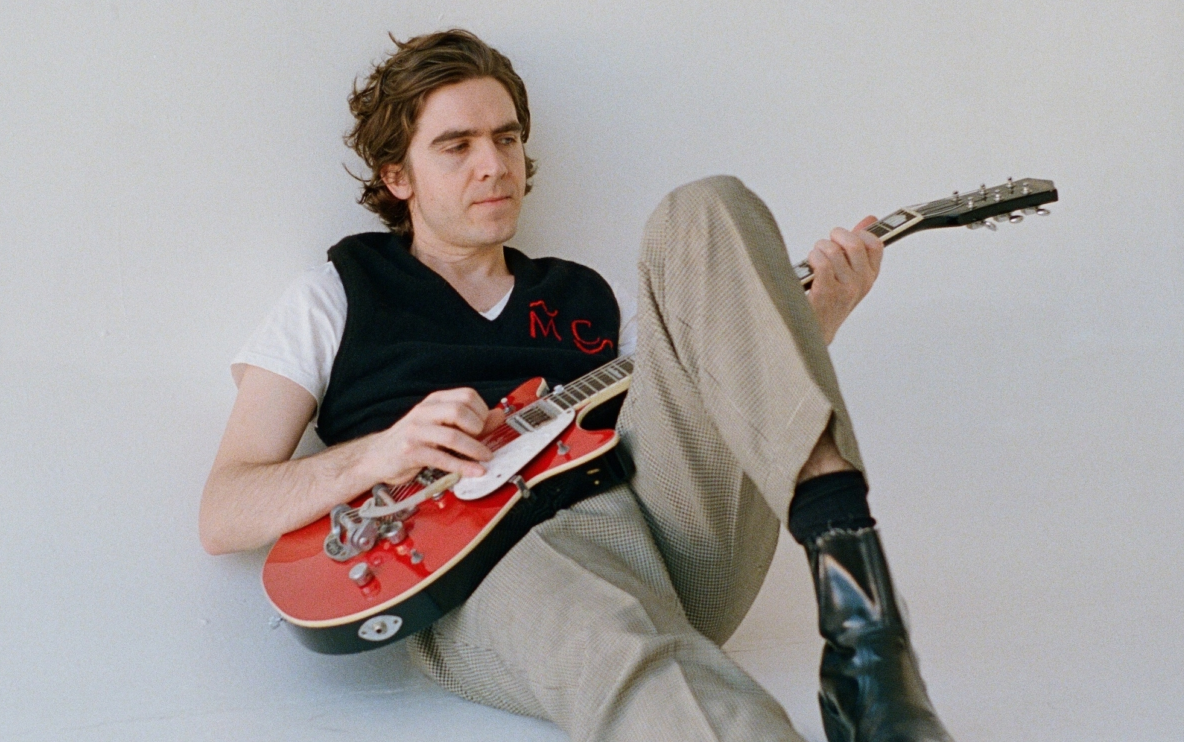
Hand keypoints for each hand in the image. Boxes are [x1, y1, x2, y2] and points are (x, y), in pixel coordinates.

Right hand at [364, 388, 505, 483]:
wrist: (377, 457)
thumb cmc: (412, 441)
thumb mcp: (442, 426)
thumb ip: (471, 422)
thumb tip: (498, 416)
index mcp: (434, 402)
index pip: (466, 395)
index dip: (481, 411)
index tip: (485, 425)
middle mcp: (424, 412)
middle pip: (459, 411)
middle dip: (478, 427)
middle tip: (483, 440)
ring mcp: (416, 431)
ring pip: (452, 436)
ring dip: (475, 449)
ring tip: (485, 458)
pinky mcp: (410, 452)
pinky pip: (442, 458)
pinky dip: (462, 466)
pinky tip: (474, 471)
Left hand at [806, 216, 883, 343]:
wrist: (813, 331)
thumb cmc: (828, 299)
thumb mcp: (849, 273)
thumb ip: (859, 245)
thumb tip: (870, 219)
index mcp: (869, 276)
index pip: (876, 244)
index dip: (858, 234)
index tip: (844, 239)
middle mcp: (861, 283)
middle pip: (854, 243)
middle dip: (835, 237)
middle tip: (826, 244)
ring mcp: (846, 289)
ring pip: (833, 251)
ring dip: (818, 249)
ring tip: (815, 259)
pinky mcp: (827, 292)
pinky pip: (821, 262)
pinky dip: (812, 259)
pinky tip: (810, 267)